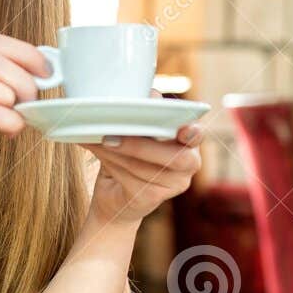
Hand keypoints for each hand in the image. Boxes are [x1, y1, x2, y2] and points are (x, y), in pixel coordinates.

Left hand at [86, 122, 202, 226]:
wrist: (116, 196)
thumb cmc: (131, 155)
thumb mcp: (139, 130)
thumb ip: (148, 113)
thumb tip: (151, 95)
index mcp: (188, 142)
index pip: (196, 136)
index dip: (192, 133)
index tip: (183, 130)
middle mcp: (188, 165)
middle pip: (173, 157)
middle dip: (139, 146)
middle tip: (109, 137)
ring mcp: (173, 185)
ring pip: (144, 167)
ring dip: (116, 153)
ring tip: (96, 140)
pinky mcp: (152, 198)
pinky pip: (131, 180)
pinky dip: (110, 164)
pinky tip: (97, 152)